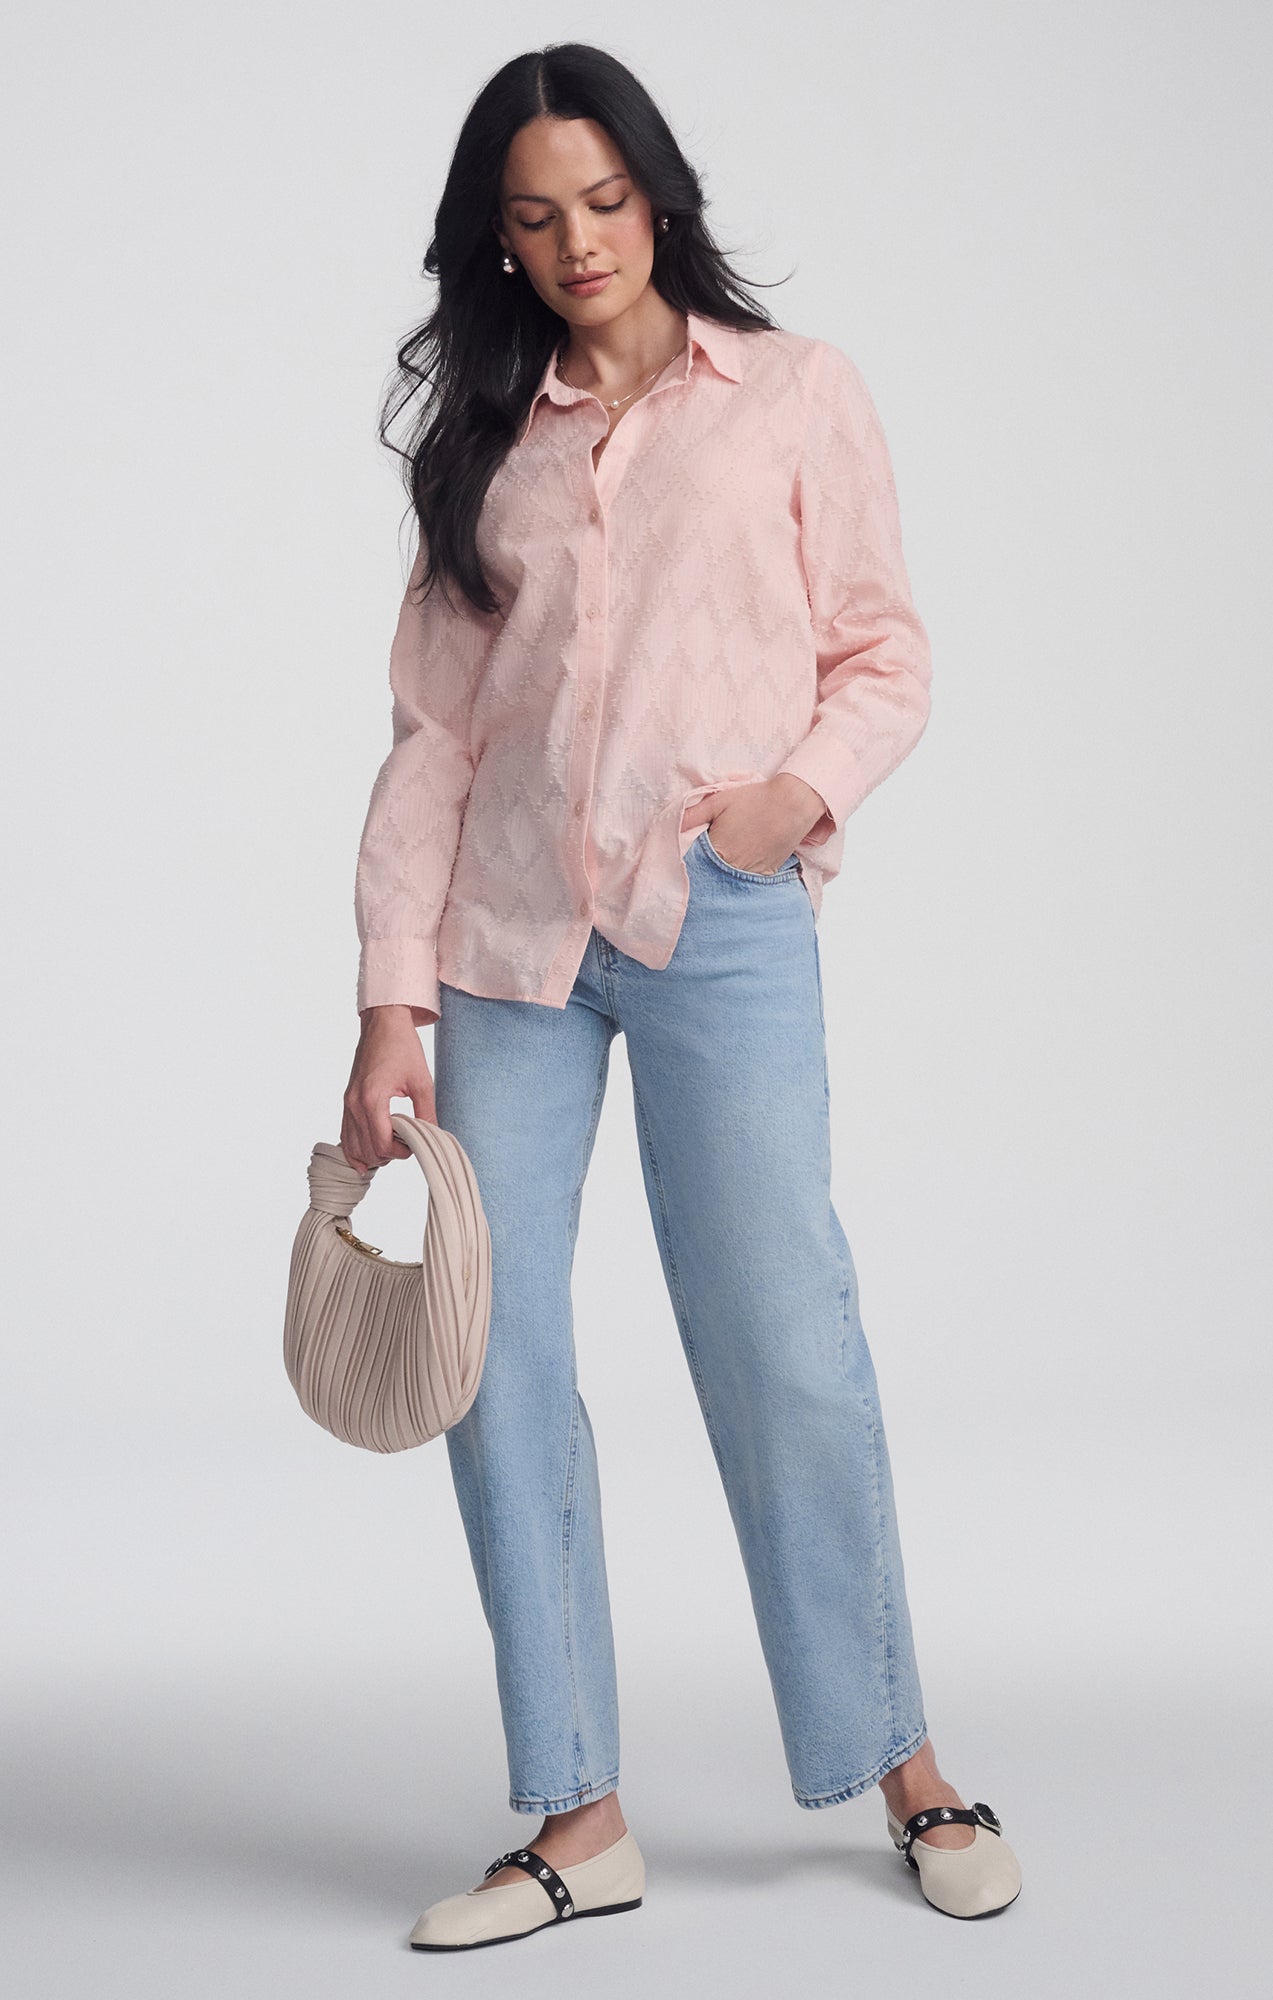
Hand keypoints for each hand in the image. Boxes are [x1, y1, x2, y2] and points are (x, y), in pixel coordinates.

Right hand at [341, 1005, 436, 1173]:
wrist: (383, 1024)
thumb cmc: (402, 1047)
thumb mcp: (422, 1081)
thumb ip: (426, 1113)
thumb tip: (432, 1136)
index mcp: (372, 1100)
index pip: (382, 1145)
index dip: (401, 1153)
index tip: (414, 1144)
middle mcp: (355, 1104)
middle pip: (367, 1150)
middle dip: (388, 1155)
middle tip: (406, 1145)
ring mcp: (348, 1103)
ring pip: (352, 1147)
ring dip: (372, 1155)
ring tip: (392, 1149)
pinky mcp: (347, 1101)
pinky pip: (345, 1135)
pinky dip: (355, 1149)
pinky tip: (367, 1157)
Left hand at [681, 774, 827, 873]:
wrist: (792, 804)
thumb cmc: (755, 799)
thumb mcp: (719, 801)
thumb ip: (692, 814)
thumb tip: (669, 824)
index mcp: (718, 850)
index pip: (693, 866)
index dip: (687, 863)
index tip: (682, 862)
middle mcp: (733, 867)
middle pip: (710, 877)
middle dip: (703, 873)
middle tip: (700, 866)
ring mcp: (752, 874)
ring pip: (728, 883)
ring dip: (721, 878)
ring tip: (721, 866)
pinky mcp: (766, 873)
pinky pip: (747, 883)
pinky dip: (740, 878)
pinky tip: (739, 866)